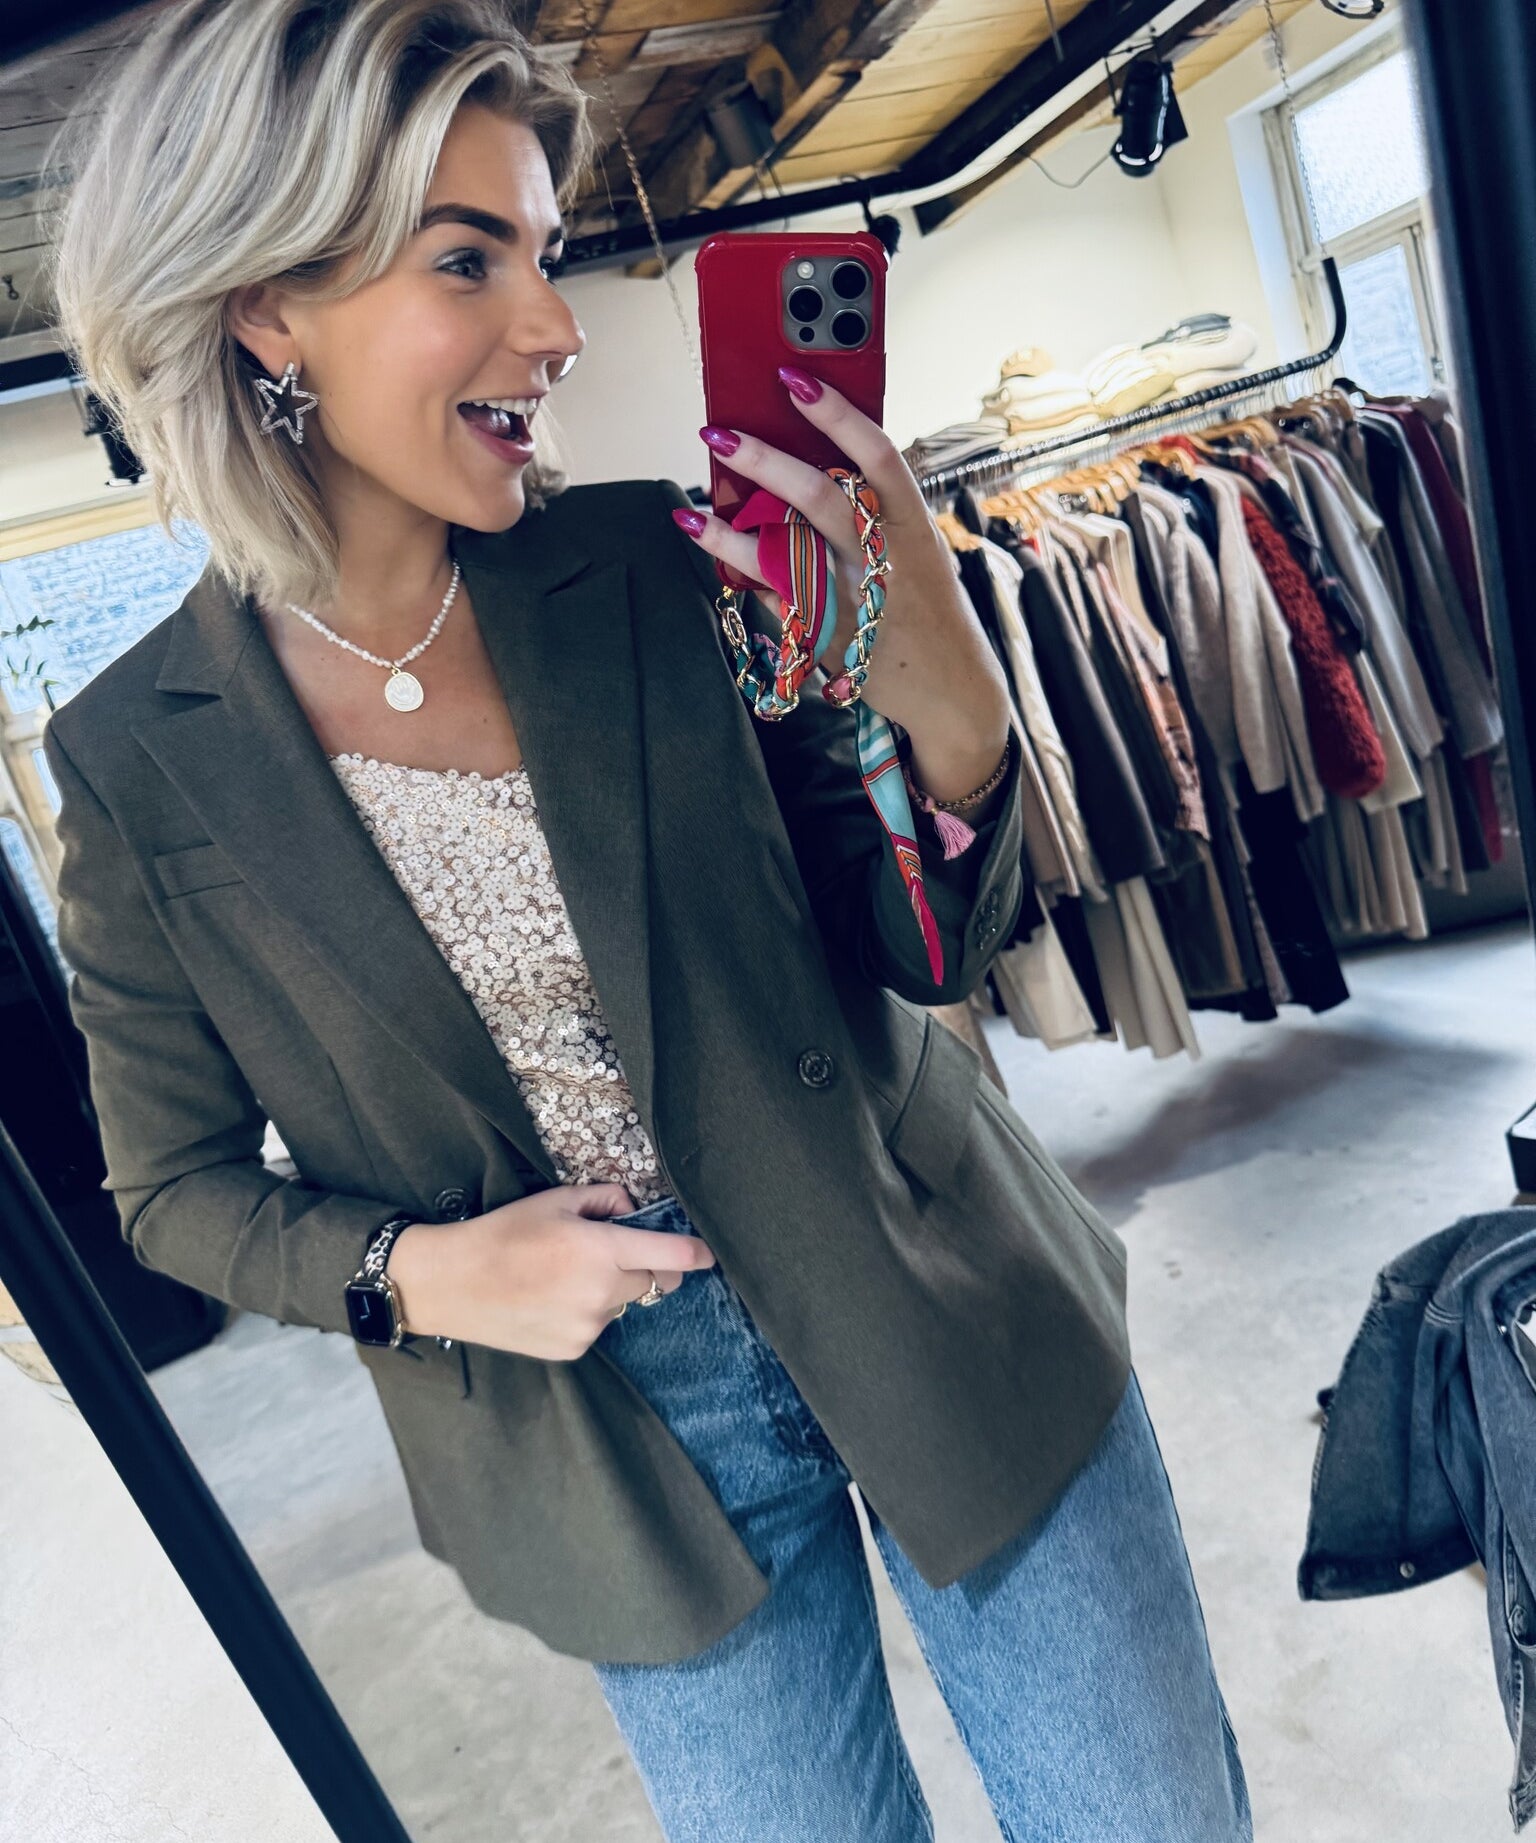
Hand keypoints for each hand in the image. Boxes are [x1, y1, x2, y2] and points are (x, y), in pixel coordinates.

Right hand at [386, 1183, 716, 1361]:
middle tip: (603, 1253)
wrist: (450, 1284)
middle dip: (643, 1266)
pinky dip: (584, 1311)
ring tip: (559, 1278)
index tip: (708, 1255)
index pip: (670, 1256)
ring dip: (608, 1289)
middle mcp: (602, 1292)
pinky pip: (595, 1325)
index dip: (695, 1254)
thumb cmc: (502, 1234)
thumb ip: (605, 1199)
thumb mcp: (555, 1200)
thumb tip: (631, 1209)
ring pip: (621, 1304)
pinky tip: (548, 1300)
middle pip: (652, 1281)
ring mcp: (588, 1326)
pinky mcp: (572, 1348)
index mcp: (601, 1250)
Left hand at [674, 366, 1005, 734]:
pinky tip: (713, 552)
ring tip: (693, 513)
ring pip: (784, 553)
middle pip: (819, 496)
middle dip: (763, 460)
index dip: (836, 413)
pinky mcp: (830, 636)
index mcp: (912, 522)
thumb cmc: (929, 610)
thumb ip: (873, 514)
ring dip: (731, 532)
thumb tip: (803, 473)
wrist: (952, 689)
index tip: (794, 380)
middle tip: (719, 434)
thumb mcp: (918, 550)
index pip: (877, 454)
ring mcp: (855, 596)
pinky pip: (777, 597)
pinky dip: (743, 573)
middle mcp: (884, 554)